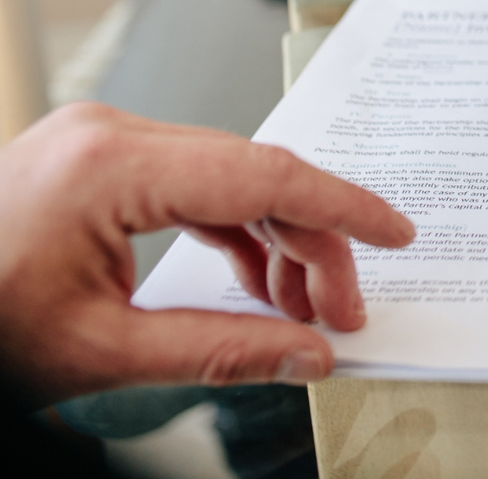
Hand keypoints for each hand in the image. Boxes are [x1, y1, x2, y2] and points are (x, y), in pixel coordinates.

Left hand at [0, 104, 414, 404]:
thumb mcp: (97, 354)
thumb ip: (220, 350)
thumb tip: (310, 356)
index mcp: (110, 164)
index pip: (264, 174)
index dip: (341, 208)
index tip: (394, 236)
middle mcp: (109, 131)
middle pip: (254, 174)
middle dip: (311, 244)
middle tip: (341, 314)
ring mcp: (99, 138)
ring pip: (227, 176)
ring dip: (274, 240)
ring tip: (303, 310)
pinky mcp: (93, 157)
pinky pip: (189, 183)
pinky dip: (231, 230)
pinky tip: (254, 282)